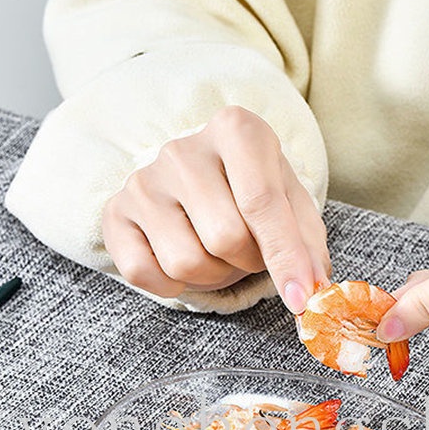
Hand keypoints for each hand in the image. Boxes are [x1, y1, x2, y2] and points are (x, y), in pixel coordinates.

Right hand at [101, 106, 329, 311]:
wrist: (196, 179)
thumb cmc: (252, 192)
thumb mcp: (291, 204)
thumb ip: (307, 245)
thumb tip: (313, 289)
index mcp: (235, 130)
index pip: (262, 202)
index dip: (285, 257)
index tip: (301, 298)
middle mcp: (182, 150)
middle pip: (225, 239)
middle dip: (246, 262)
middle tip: (247, 252)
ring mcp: (143, 181)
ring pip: (186, 262)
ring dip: (212, 275)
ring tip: (215, 253)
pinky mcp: (115, 213)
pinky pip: (144, 273)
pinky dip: (173, 285)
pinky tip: (181, 260)